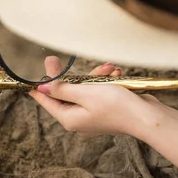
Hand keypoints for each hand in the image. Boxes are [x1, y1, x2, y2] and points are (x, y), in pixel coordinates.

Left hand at [29, 58, 158, 136]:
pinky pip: (98, 92)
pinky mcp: (105, 110)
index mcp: (69, 119)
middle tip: (58, 58)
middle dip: (72, 75)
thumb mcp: (85, 93)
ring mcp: (92, 116)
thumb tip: (43, 84)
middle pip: (65, 93)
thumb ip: (63, 87)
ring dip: (94, 76)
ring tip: (108, 68)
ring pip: (84, 90)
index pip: (46, 100)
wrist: (147, 117)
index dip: (39, 85)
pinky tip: (115, 74)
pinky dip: (105, 82)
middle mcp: (78, 119)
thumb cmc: (116, 106)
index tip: (30, 74)